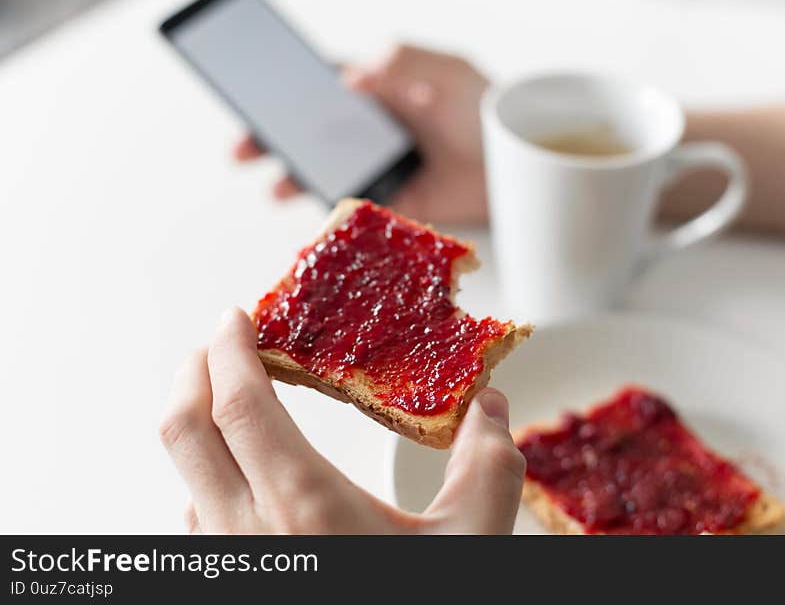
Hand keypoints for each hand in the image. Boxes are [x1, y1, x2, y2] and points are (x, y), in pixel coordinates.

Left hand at [160, 308, 524, 533]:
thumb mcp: (471, 543)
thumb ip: (488, 467)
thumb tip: (492, 408)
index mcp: (302, 506)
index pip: (239, 403)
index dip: (230, 348)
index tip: (239, 315)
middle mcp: (247, 533)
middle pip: (184, 428)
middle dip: (194, 371)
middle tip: (223, 343)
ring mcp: (229, 562)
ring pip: (184, 473)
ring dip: (197, 422)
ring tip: (231, 397)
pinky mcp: (230, 582)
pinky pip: (197, 516)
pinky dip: (207, 472)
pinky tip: (245, 473)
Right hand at [234, 45, 489, 223]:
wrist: (517, 162)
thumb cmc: (485, 111)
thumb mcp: (444, 72)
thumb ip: (397, 66)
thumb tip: (349, 76)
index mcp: (380, 91)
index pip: (320, 92)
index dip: (284, 99)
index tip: (255, 107)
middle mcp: (373, 131)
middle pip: (311, 135)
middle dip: (274, 143)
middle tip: (243, 151)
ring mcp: (380, 167)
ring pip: (325, 174)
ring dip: (294, 180)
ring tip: (276, 187)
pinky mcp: (394, 202)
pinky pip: (355, 209)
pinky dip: (332, 213)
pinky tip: (317, 212)